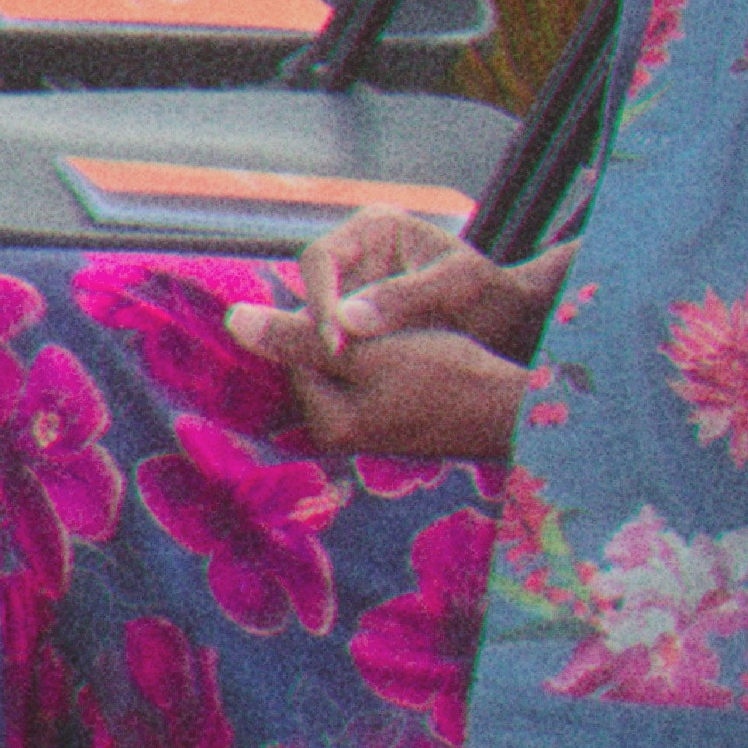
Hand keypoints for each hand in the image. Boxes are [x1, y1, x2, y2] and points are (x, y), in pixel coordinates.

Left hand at [222, 225, 566, 460]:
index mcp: (329, 423)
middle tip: (393, 324)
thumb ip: (298, 335)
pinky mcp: (400, 426)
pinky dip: (394, 361)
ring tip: (414, 338)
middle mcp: (345, 437)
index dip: (329, 318)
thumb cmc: (445, 375)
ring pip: (354, 367)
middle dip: (349, 334)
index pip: (299, 351)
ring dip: (373, 344)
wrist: (514, 410)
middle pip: (323, 362)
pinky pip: (380, 381)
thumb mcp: (367, 347)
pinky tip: (427, 351)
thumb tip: (233, 321)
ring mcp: (374, 434)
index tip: (368, 310)